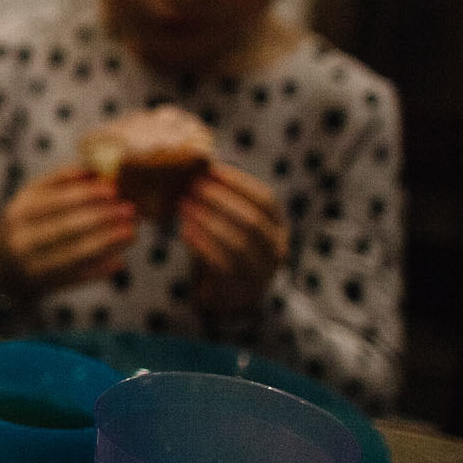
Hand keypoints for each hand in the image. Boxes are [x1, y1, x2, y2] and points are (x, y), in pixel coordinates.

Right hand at [0, 165, 137, 296]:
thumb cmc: (24, 225)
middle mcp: (21, 238)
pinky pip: (76, 277)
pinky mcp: (42, 285)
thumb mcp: (31, 199)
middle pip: (67, 226)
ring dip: (107, 242)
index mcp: (19, 210)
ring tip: (132, 232)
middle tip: (130, 210)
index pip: (56, 200)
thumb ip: (59, 182)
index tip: (113, 190)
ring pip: (74, 252)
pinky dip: (100, 270)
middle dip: (103, 217)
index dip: (87, 194)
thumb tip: (97, 171)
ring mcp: (30, 264)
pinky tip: (119, 261)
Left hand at [180, 161, 288, 319]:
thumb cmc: (228, 249)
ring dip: (208, 221)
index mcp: (278, 226)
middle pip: (252, 220)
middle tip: (192, 186)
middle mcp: (277, 248)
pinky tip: (184, 231)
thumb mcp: (233, 224)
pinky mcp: (241, 287)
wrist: (232, 298)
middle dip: (221, 200)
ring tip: (183, 206)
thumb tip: (200, 165)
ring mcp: (262, 270)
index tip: (211, 169)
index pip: (266, 199)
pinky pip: (222, 264)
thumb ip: (224, 201)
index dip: (239, 183)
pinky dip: (202, 245)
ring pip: (238, 242)